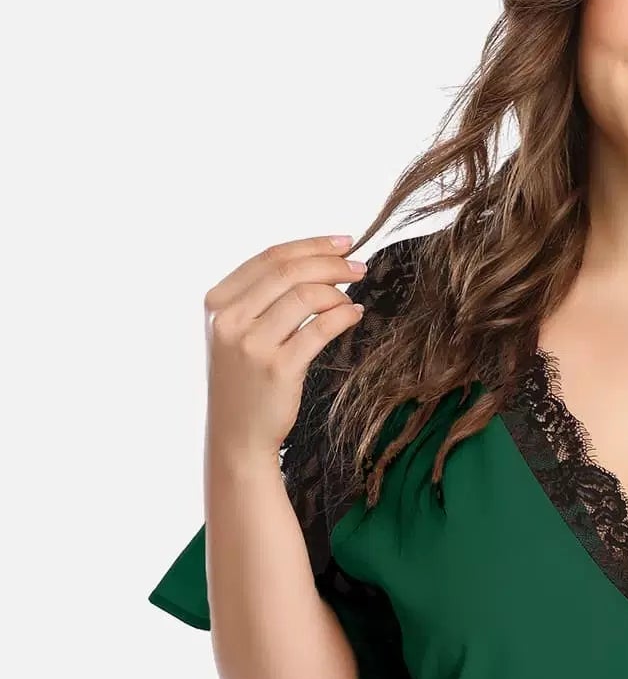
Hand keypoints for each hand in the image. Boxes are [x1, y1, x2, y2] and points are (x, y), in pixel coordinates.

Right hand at [202, 234, 368, 466]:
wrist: (237, 436)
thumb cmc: (245, 382)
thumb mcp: (237, 334)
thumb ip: (260, 299)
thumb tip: (314, 264)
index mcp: (217, 303)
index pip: (270, 258)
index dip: (311, 245)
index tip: (344, 242)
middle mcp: (229, 320)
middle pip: (289, 272)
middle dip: (331, 263)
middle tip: (359, 267)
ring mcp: (251, 345)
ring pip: (305, 297)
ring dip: (338, 291)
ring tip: (354, 297)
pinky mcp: (278, 369)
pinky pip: (319, 329)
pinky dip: (342, 316)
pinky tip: (354, 316)